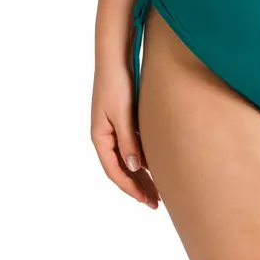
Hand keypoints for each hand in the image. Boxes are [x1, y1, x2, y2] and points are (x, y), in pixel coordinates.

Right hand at [91, 64, 159, 208]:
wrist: (115, 56)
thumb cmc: (117, 83)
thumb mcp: (123, 114)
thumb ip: (128, 141)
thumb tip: (135, 168)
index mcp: (100, 137)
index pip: (115, 171)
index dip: (131, 188)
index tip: (148, 201)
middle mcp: (105, 135)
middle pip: (121, 169)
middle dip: (138, 187)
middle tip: (157, 203)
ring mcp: (113, 128)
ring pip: (127, 158)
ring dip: (141, 174)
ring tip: (159, 189)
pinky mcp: (123, 119)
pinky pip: (132, 146)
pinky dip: (143, 157)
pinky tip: (157, 164)